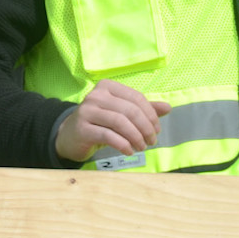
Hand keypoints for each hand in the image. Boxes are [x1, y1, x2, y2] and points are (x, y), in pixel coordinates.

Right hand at [55, 79, 170, 161]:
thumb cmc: (100, 123)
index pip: (136, 97)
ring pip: (120, 122)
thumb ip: (143, 110)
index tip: (157, 130)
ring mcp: (87, 111)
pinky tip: (129, 150)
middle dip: (146, 128)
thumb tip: (168, 107)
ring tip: (142, 147)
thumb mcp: (122, 114)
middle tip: (152, 141)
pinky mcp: (83, 128)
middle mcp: (95, 95)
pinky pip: (108, 136)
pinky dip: (123, 144)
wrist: (70, 136)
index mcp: (107, 86)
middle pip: (129, 110)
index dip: (151, 115)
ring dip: (136, 137)